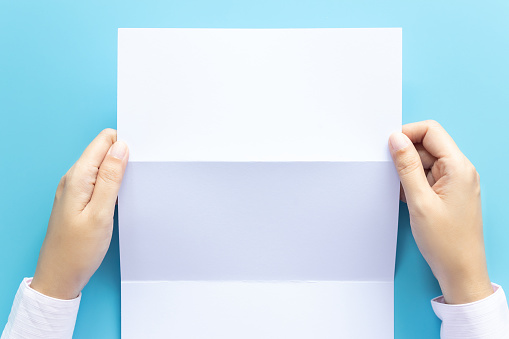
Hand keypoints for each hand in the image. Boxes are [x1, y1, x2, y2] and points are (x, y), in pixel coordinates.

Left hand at [30, 129, 128, 299]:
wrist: (60, 276)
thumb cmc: (78, 250)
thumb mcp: (100, 213)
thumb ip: (110, 178)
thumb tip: (121, 147)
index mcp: (78, 177)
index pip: (104, 140)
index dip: (124, 143)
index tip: (141, 156)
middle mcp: (73, 178)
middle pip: (103, 150)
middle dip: (124, 156)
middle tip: (139, 175)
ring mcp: (75, 188)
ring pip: (102, 165)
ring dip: (119, 170)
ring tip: (132, 187)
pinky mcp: (79, 199)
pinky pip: (98, 180)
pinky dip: (112, 183)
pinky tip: (120, 196)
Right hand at [389, 120, 492, 303]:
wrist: (460, 271)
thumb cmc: (446, 242)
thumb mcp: (419, 201)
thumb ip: (407, 167)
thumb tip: (395, 139)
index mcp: (459, 167)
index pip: (431, 131)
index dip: (407, 133)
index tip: (388, 146)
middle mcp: (460, 170)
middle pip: (427, 145)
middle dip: (405, 154)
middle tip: (388, 171)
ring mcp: (455, 182)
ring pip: (425, 162)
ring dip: (407, 171)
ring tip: (399, 190)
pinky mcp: (448, 193)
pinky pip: (427, 177)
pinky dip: (412, 183)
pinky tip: (404, 197)